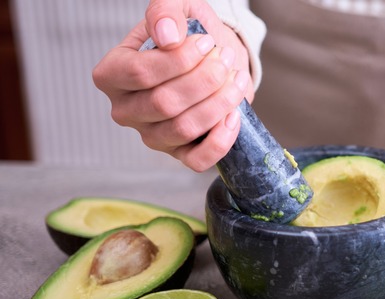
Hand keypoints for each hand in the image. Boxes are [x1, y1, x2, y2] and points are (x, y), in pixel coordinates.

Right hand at [92, 0, 252, 170]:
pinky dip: (221, 139)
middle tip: (224, 59)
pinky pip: (197, 160)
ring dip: (218, 103)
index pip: (139, 73)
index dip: (179, 60)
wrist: (213, 55)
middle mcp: (126, 110)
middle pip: (164, 102)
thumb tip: (167, 36)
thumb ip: (165, 12)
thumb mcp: (176, 8)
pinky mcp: (179, 153)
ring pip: (183, 128)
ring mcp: (152, 135)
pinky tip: (234, 114)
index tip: (207, 43)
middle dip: (204, 79)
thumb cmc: (188, 33)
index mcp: (112, 74)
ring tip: (235, 78)